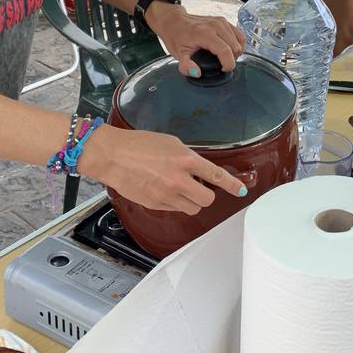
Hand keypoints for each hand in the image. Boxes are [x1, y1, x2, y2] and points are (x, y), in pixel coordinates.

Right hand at [83, 124, 246, 213]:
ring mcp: (167, 195)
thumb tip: (198, 168)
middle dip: (206, 194)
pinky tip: (163, 189)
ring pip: (192, 208)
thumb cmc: (139, 144)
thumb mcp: (170, 142)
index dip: (232, 185)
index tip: (241, 190)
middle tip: (198, 186)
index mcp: (185, 160)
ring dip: (190, 200)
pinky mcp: (155, 205)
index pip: (216, 175)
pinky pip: (174, 209)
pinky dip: (174, 202)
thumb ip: (187, 157)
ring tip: (178, 187)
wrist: (112, 156)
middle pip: (207, 199)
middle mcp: (179, 180)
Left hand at [147, 3, 245, 75]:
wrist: (175, 21)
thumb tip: (196, 73)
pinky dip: (237, 44)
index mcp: (205, 33)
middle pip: (235, 47)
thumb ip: (186, 66)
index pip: (226, 51)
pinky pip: (239, 35)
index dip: (228, 64)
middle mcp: (216, 25)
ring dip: (235, 52)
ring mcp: (221, 21)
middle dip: (231, 60)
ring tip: (224, 58)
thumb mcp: (178, 54)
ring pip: (240, 41)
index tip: (222, 70)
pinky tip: (229, 50)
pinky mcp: (224, 21)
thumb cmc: (176, 37)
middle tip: (220, 64)